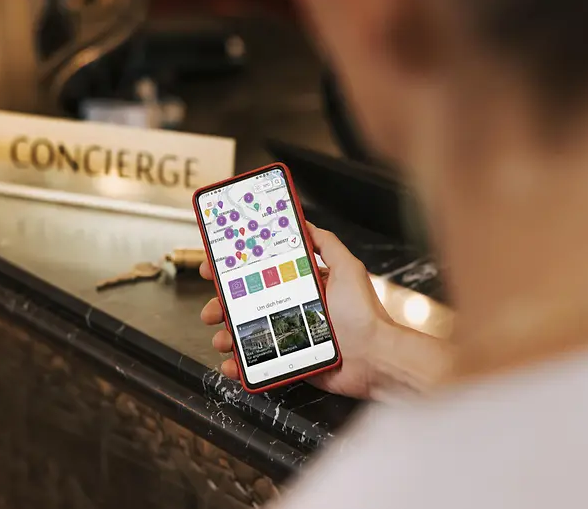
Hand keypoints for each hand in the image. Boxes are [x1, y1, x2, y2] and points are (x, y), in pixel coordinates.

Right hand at [200, 222, 394, 398]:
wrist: (375, 359)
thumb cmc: (364, 314)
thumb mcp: (347, 268)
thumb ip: (326, 244)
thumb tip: (305, 222)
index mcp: (301, 285)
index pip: (261, 273)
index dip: (235, 270)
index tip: (215, 267)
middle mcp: (291, 308)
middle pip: (246, 303)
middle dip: (222, 305)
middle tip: (212, 308)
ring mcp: (287, 336)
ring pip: (245, 333)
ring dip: (225, 335)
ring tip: (221, 338)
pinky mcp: (288, 361)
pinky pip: (257, 362)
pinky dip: (239, 365)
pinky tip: (232, 364)